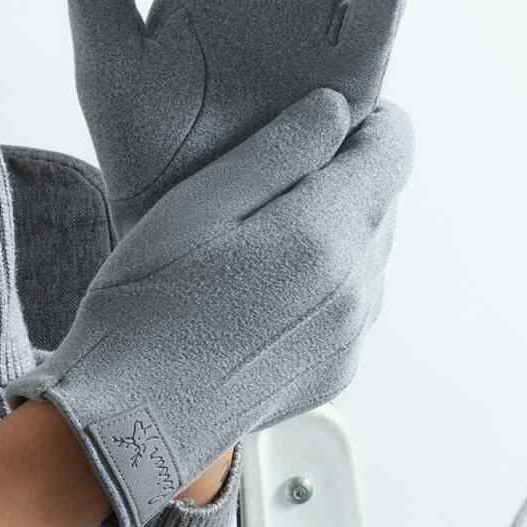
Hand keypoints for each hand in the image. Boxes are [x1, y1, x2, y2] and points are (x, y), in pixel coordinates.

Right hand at [8, 89, 412, 526]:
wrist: (132, 418)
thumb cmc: (147, 300)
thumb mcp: (198, 204)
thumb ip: (278, 150)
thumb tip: (336, 108)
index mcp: (321, 235)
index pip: (393, 151)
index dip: (371, 118)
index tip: (329, 113)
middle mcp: (355, 288)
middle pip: (383, 197)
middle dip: (348, 169)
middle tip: (281, 168)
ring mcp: (351, 335)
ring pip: (372, 248)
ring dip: (339, 221)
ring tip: (269, 227)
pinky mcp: (339, 368)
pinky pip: (356, 297)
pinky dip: (331, 272)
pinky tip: (270, 280)